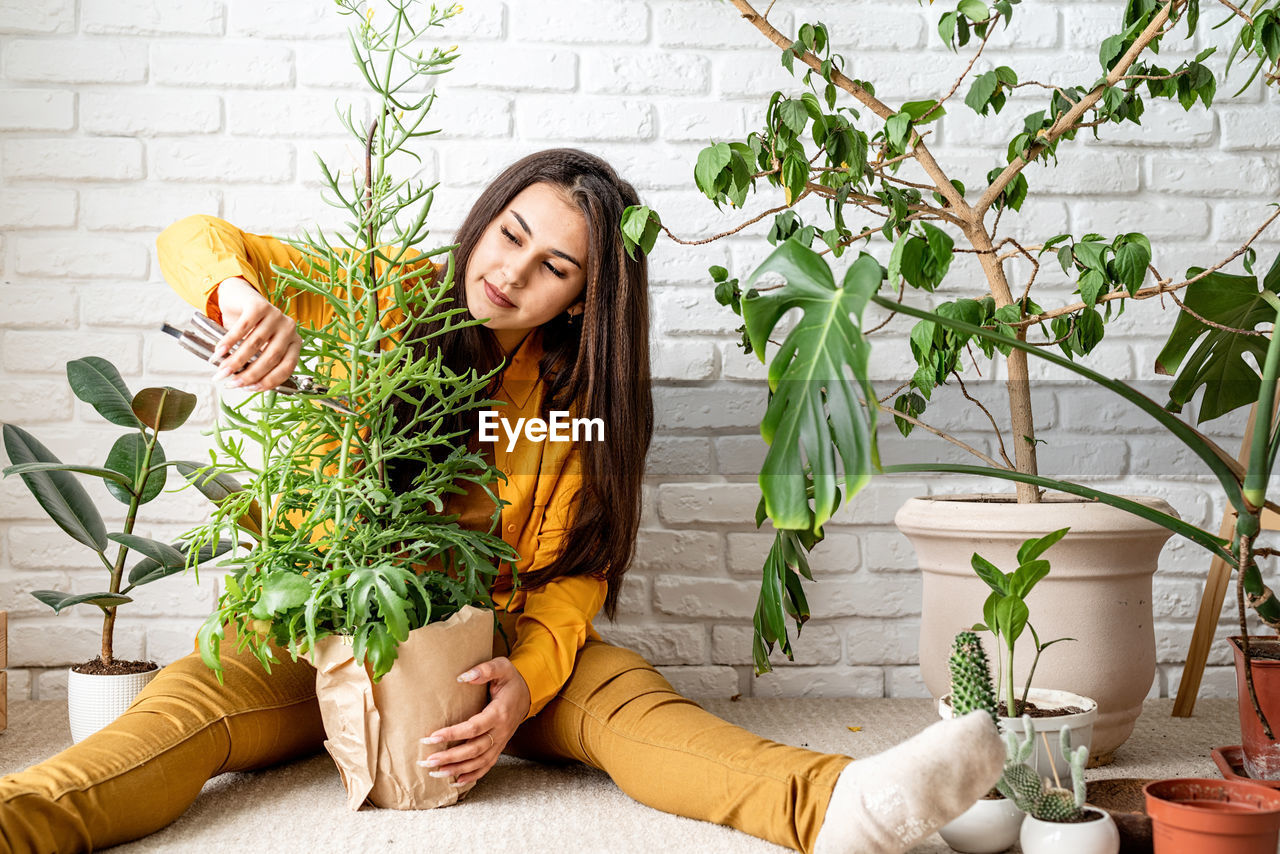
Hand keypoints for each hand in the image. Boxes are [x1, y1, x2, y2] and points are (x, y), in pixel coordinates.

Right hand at [210, 276, 300, 391]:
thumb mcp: (258, 348)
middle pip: (272, 357)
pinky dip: (229, 342)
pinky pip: (243, 327)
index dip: (269, 381)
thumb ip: (256, 363)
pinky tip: (219, 351)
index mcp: (294, 342)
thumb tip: (244, 384)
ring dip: (236, 360)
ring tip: (222, 370)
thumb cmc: (250, 328)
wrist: (239, 297)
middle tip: (232, 383)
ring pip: (256, 344)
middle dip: (250, 374)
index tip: (250, 389)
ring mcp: (276, 315)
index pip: (287, 367)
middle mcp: (289, 328)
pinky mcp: (259, 305)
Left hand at [419, 656, 531, 785]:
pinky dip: (472, 776)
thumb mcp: (502, 667)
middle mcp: (501, 731)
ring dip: (457, 769)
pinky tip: (455, 781)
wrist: (528, 692)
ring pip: (479, 762)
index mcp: (499, 713)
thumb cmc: (511, 680)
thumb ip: (484, 670)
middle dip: (450, 757)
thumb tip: (463, 676)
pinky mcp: (499, 747)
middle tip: (427, 761)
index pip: (473, 728)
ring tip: (435, 772)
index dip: (452, 734)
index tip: (432, 737)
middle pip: (474, 750)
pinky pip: (487, 766)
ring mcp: (501, 741)